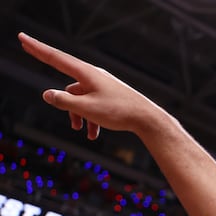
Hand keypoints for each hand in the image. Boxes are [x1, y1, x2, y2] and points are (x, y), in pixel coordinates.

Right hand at [18, 32, 164, 139]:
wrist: (148, 119)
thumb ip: (64, 101)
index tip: (23, 38)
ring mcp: (103, 85)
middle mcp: (94, 75)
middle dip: (62, 96)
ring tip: (82, 131)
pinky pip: (92, 103)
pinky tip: (94, 134)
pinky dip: (90, 117)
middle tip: (65, 112)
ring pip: (80, 97)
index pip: (55, 58)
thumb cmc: (119, 112)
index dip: (37, 49)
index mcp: (86, 73)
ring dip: (77, 114)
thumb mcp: (87, 109)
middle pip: (67, 81)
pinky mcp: (110, 95)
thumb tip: (48, 94)